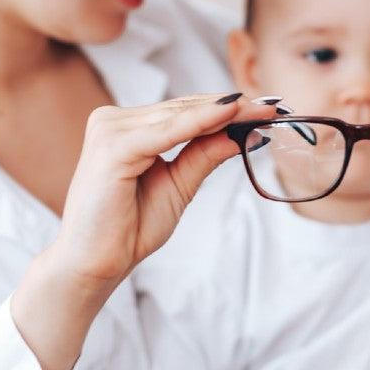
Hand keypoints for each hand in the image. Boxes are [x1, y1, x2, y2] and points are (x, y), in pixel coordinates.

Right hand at [47, 93, 274, 287]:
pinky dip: (200, 122)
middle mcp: (114, 121)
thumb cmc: (129, 229)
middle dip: (233, 107)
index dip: (226, 107)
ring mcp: (110, 129)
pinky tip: (229, 114)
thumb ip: (203, 155)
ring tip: (262, 110)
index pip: (183, 110)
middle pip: (184, 107)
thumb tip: (240, 133)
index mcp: (126, 128)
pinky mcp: (112, 146)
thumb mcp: (178, 186)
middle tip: (274, 106)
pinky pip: (167, 131)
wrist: (95, 264)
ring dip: (224, 112)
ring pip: (180, 115)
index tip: (267, 109)